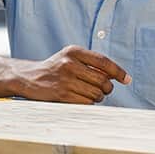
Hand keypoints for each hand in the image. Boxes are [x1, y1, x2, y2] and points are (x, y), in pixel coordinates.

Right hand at [12, 45, 130, 104]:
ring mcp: (65, 79)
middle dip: (107, 88)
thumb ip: (91, 63)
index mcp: (73, 51)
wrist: (27, 77)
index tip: (126, 79)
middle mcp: (69, 63)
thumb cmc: (53, 69)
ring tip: (88, 93)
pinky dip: (88, 103)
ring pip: (97, 94)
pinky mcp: (61, 94)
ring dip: (97, 97)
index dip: (118, 72)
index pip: (104, 62)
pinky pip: (87, 102)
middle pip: (103, 80)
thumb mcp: (69, 58)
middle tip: (102, 89)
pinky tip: (80, 98)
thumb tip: (116, 76)